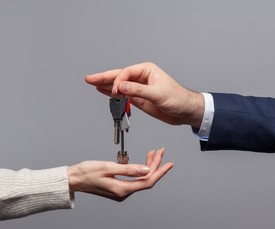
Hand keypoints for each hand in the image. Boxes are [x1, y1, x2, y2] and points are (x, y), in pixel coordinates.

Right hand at [67, 148, 173, 200]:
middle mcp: (123, 193)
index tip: (169, 163)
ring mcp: (121, 191)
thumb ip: (128, 169)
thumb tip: (146, 169)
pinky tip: (142, 161)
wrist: (73, 179)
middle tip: (160, 151)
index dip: (160, 171)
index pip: (148, 181)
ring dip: (148, 166)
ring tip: (153, 153)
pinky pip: (134, 179)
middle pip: (146, 179)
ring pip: (141, 179)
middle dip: (155, 165)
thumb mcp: (108, 167)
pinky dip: (140, 169)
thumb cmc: (86, 172)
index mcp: (122, 190)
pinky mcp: (118, 188)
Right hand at [85, 62, 204, 127]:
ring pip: (118, 85)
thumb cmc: (178, 99)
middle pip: (118, 76)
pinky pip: (123, 95)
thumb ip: (138, 90)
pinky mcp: (138, 99)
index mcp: (147, 70)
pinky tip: (103, 91)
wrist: (185, 111)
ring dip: (105, 85)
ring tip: (92, 83)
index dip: (118, 82)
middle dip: (104, 78)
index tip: (117, 92)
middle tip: (89, 78)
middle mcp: (141, 78)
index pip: (126, 73)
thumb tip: (121, 86)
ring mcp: (138, 88)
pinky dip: (113, 94)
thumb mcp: (158, 94)